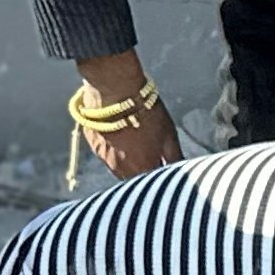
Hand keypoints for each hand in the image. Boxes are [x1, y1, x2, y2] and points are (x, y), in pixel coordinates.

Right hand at [73, 53, 180, 179]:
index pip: (154, 184)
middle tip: (152, 159)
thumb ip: (174, 157)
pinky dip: (114, 151)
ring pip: (118, 169)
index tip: (166, 171)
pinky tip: (122, 137)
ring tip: (137, 147)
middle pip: (135, 179)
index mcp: (142, 168)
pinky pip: (105, 155)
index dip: (161, 178)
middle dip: (144, 173)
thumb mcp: (169, 135)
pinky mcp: (92, 145)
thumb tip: (182, 170)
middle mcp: (120, 168)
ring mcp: (103, 157)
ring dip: (128, 164)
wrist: (115, 90)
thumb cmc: (146, 111)